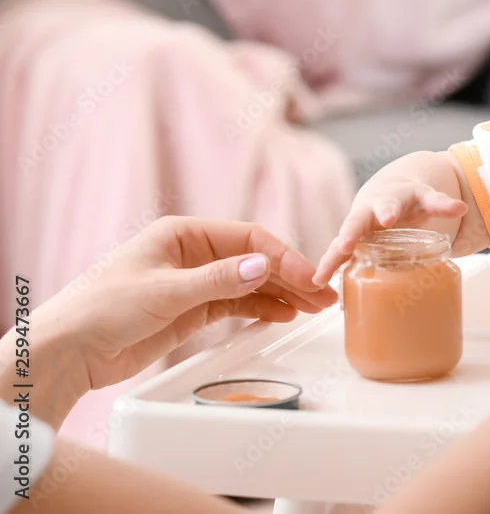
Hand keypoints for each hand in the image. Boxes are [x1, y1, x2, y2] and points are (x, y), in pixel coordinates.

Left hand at [36, 216, 335, 396]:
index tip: (309, 278)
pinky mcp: (192, 310)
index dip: (284, 258)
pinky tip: (283, 314)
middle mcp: (193, 254)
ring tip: (313, 307)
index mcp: (184, 234)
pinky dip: (262, 308)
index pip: (249, 239)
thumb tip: (265, 265)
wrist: (69, 351)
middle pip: (255, 261)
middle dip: (291, 276)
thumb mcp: (166, 291)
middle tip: (323, 295)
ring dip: (282, 294)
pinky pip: (237, 304)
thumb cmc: (102, 309)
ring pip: (250, 284)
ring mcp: (195, 282)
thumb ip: (219, 279)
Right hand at [313, 182, 467, 285]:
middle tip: (343, 246)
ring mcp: (356, 231)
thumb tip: (462, 207)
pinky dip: (334, 274)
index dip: (387, 209)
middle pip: (354, 223)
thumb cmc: (408, 198)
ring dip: (331, 260)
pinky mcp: (351, 247)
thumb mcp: (426, 197)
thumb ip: (441, 204)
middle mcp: (366, 214)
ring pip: (340, 244)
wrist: (386, 195)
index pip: (388, 203)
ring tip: (320, 278)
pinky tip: (331, 296)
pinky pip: (339, 260)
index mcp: (387, 200)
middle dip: (349, 235)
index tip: (387, 217)